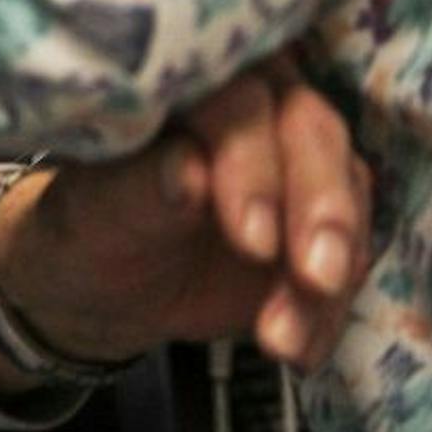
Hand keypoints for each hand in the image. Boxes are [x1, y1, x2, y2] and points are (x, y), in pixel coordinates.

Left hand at [0, 65, 372, 390]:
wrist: (97, 282)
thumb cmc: (83, 227)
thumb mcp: (92, 213)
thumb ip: (140, 186)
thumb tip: (189, 169)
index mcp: (186, 81)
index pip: (237, 100)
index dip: (252, 165)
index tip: (251, 239)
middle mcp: (251, 102)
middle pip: (313, 134)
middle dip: (320, 210)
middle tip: (311, 279)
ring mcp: (292, 157)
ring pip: (345, 192)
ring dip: (330, 271)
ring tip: (284, 338)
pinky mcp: (317, 216)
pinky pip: (348, 253)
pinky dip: (329, 307)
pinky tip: (296, 349)